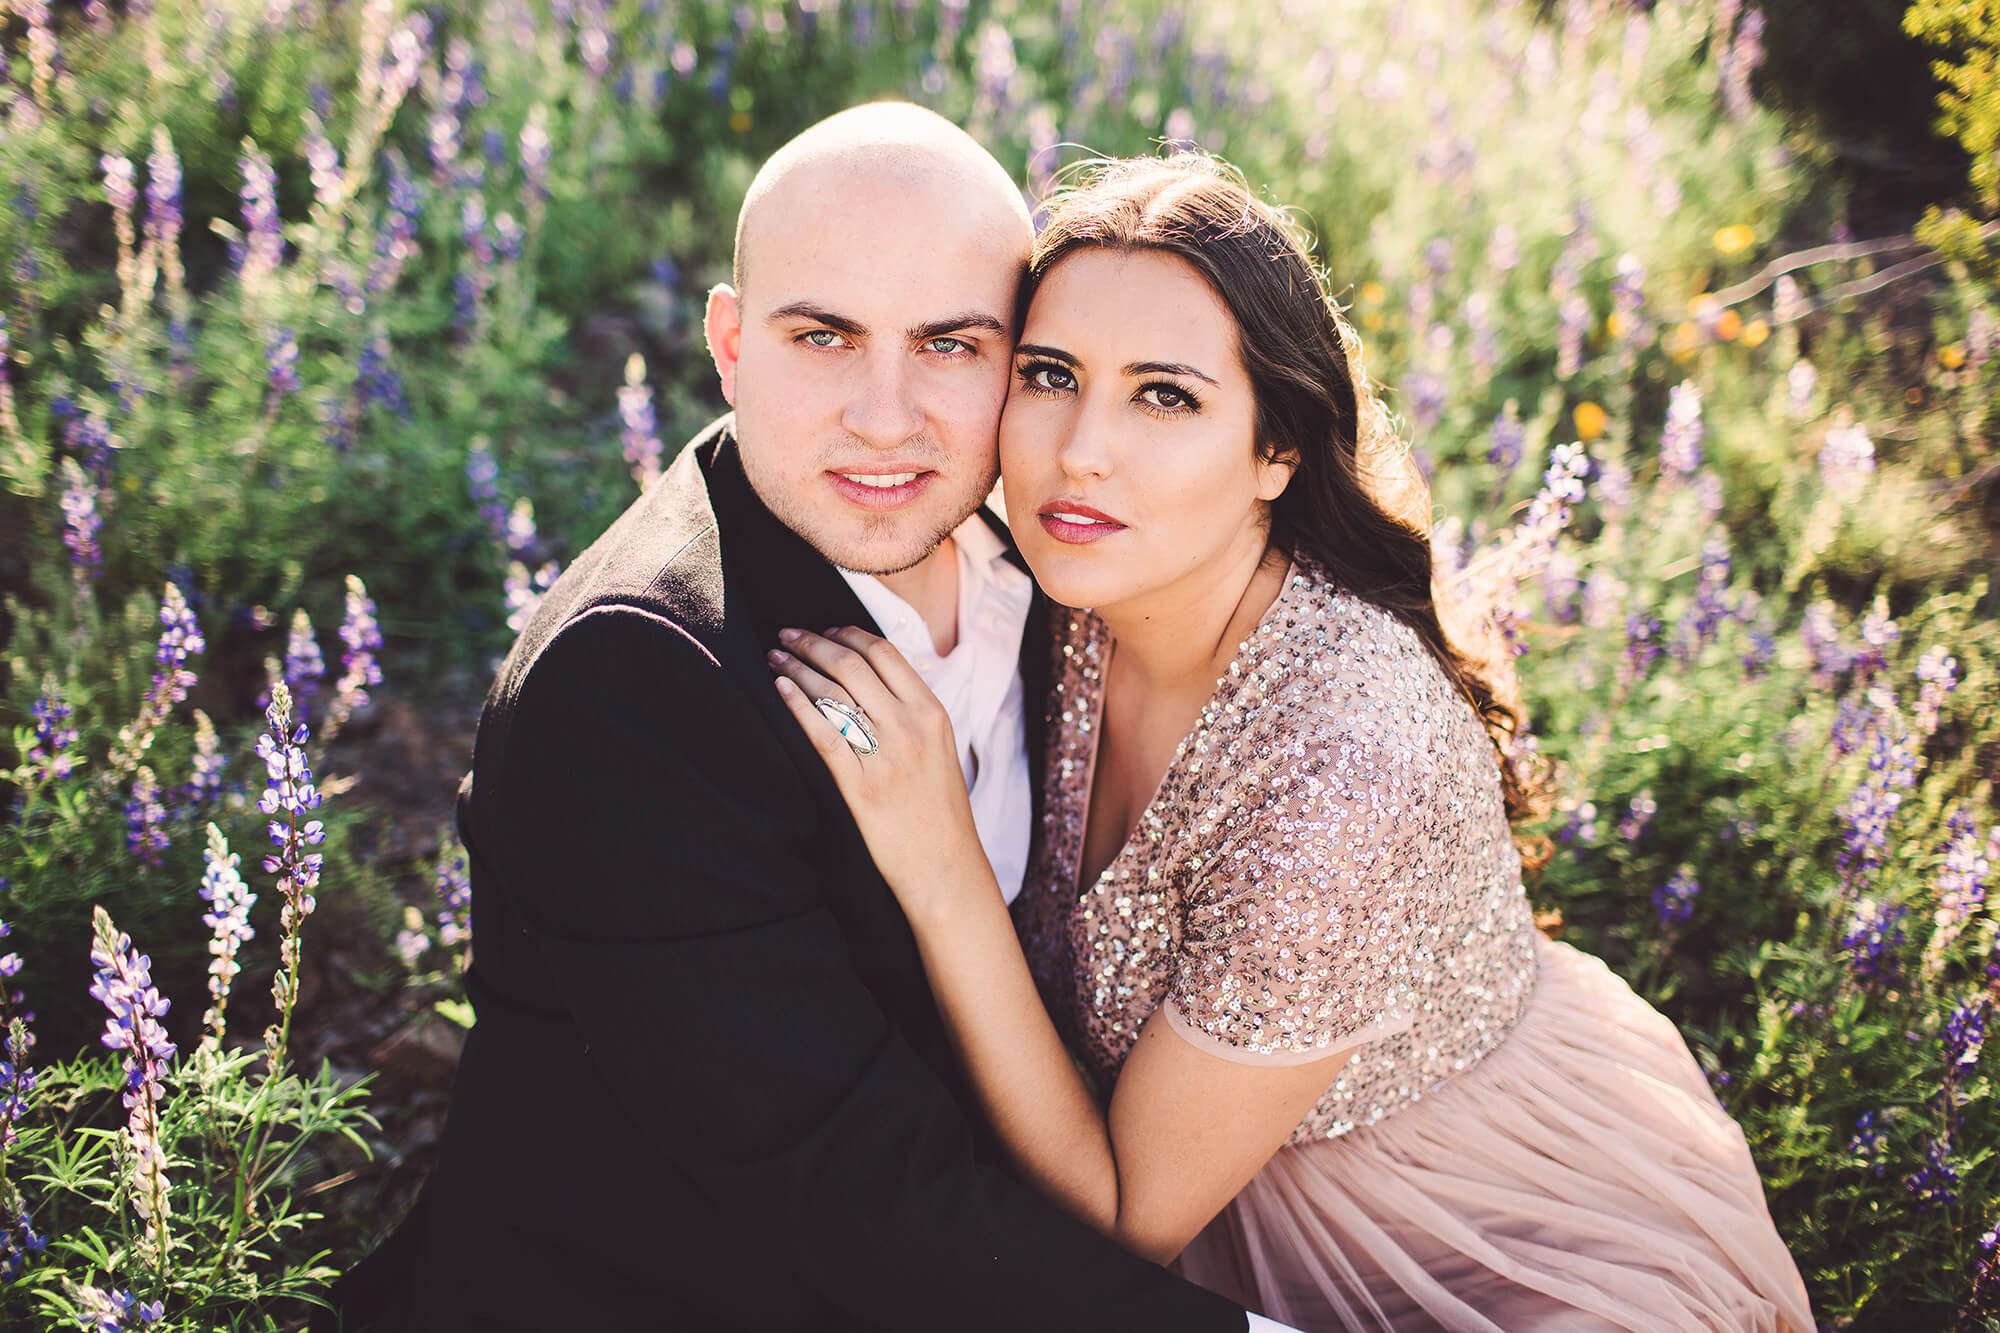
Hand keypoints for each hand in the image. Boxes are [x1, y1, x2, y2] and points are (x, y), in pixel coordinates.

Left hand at [767, 626, 994, 922]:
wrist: (946, 866)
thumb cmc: (939, 811)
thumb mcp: (940, 749)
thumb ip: (912, 713)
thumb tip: (873, 680)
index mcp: (932, 713)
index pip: (884, 654)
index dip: (847, 634)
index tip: (824, 629)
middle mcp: (910, 728)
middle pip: (852, 665)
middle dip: (814, 643)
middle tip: (788, 634)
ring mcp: (885, 757)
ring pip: (834, 694)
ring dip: (799, 667)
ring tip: (776, 656)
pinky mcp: (861, 788)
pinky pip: (823, 734)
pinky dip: (797, 705)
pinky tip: (780, 689)